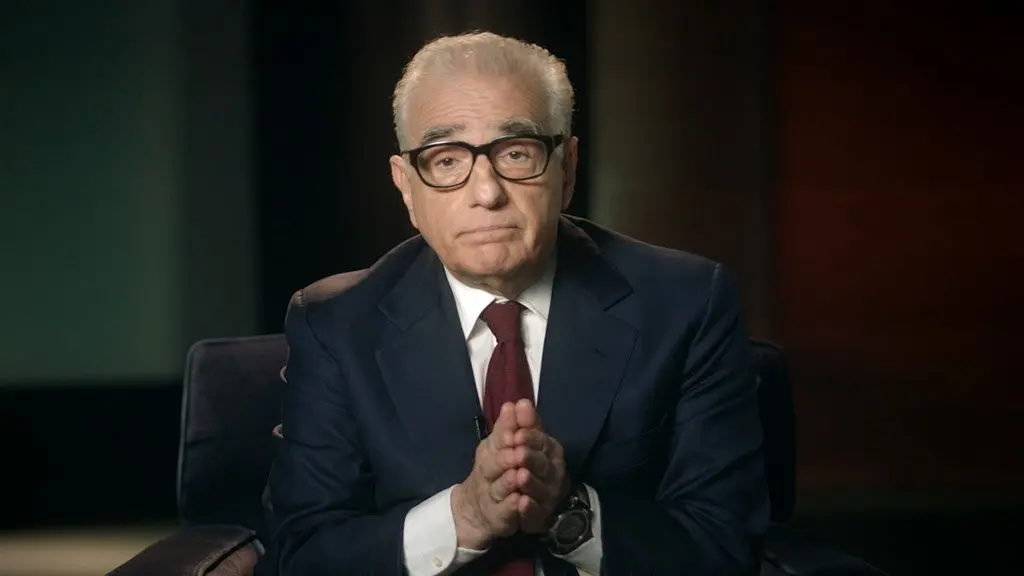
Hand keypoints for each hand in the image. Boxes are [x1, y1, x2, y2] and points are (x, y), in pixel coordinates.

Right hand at [452, 402, 522, 548]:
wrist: (477, 509)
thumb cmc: (496, 471)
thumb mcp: (502, 446)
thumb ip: (512, 427)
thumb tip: (517, 402)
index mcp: (489, 451)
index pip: (496, 440)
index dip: (505, 435)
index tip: (516, 431)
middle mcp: (486, 472)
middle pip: (493, 464)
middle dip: (505, 458)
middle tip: (518, 453)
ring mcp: (491, 496)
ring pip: (499, 489)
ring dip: (509, 482)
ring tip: (519, 475)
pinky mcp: (498, 517)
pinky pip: (505, 512)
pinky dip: (512, 507)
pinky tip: (521, 502)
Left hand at [510, 399, 568, 533]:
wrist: (487, 500)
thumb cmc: (504, 463)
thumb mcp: (504, 442)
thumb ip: (514, 425)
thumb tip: (519, 403)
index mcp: (547, 451)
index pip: (543, 442)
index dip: (531, 438)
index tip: (517, 435)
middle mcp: (552, 472)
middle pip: (543, 464)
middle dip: (531, 459)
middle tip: (518, 454)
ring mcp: (546, 496)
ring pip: (541, 488)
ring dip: (531, 483)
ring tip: (520, 476)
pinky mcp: (537, 517)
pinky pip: (535, 513)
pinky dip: (529, 509)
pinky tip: (521, 502)